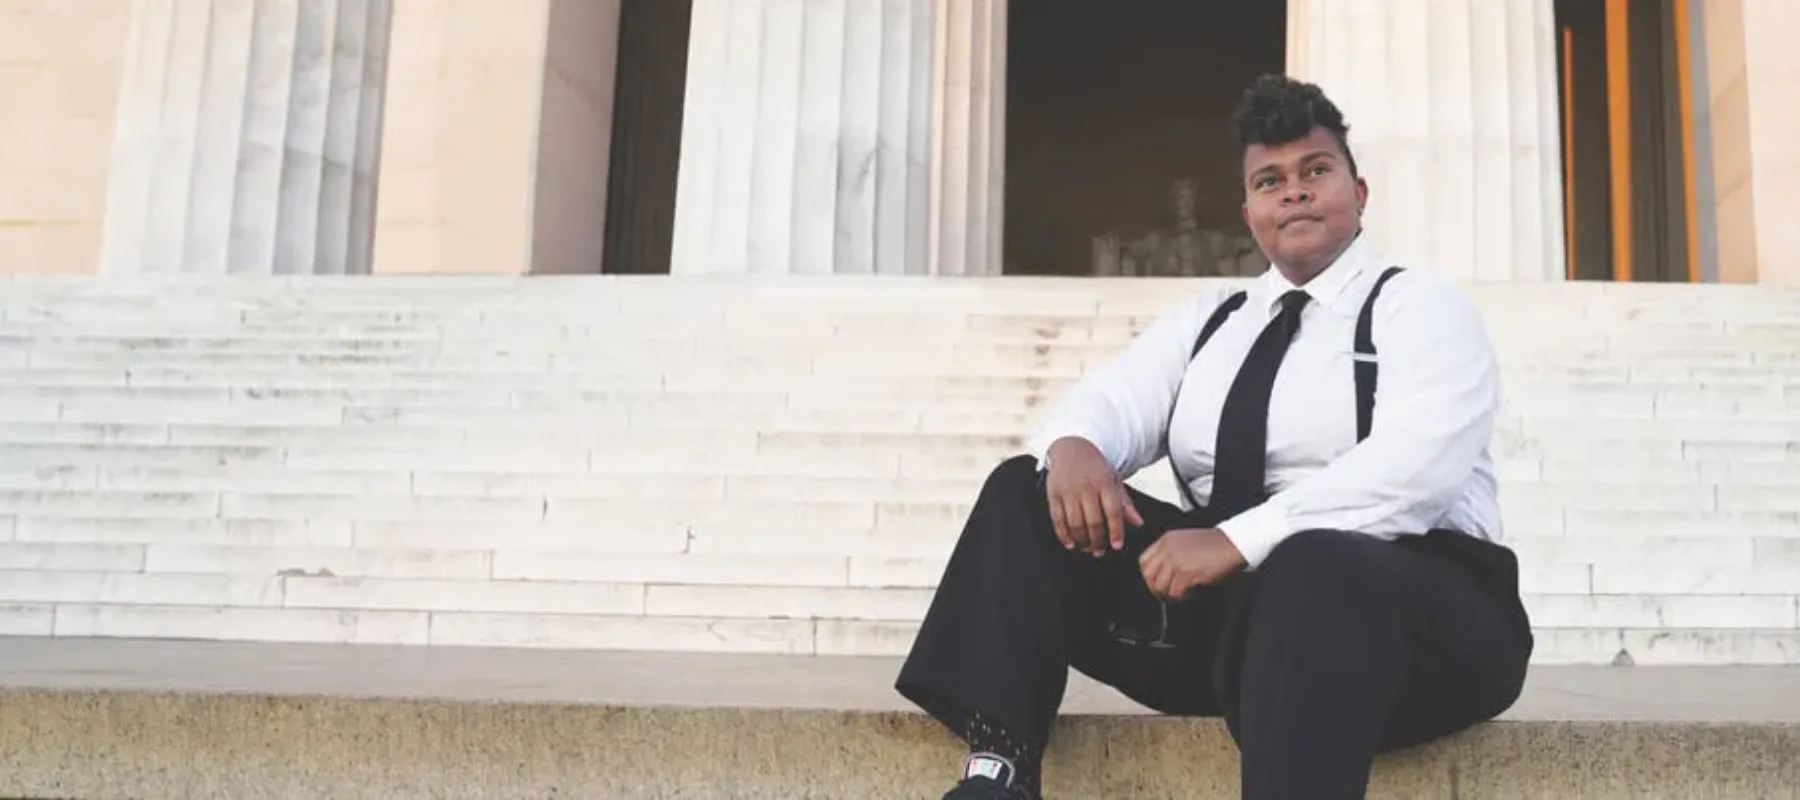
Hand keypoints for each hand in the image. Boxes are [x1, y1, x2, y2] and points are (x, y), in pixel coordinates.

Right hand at [1044, 437, 1143, 556]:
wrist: (1071, 447)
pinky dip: (1063, 535)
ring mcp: (1068, 489)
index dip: (1116, 531)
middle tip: (1099, 551)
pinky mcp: (1053, 493)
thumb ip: (1125, 503)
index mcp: (1104, 481)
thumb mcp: (1113, 480)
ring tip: (1086, 548)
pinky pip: (1057, 519)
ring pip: (1075, 523)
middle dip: (1097, 541)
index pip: (1113, 511)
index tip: (1117, 546)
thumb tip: (1139, 524)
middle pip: (1093, 521)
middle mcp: (1086, 485)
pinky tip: (1070, 544)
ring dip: (1081, 540)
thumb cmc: (1095, 468)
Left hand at [1139, 528, 1245, 600]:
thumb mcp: (1185, 541)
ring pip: (1160, 586)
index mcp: (1166, 539)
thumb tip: (1162, 574)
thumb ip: (1170, 553)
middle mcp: (1168, 549)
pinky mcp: (1186, 572)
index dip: (1149, 576)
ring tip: (1181, 593)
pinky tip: (1190, 593)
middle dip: (1156, 587)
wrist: (1233, 544)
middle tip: (1167, 593)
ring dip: (1169, 594)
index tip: (1156, 583)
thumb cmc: (1215, 545)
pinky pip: (1175, 592)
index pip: (1143, 561)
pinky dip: (1181, 596)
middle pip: (1148, 575)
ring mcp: (1176, 560)